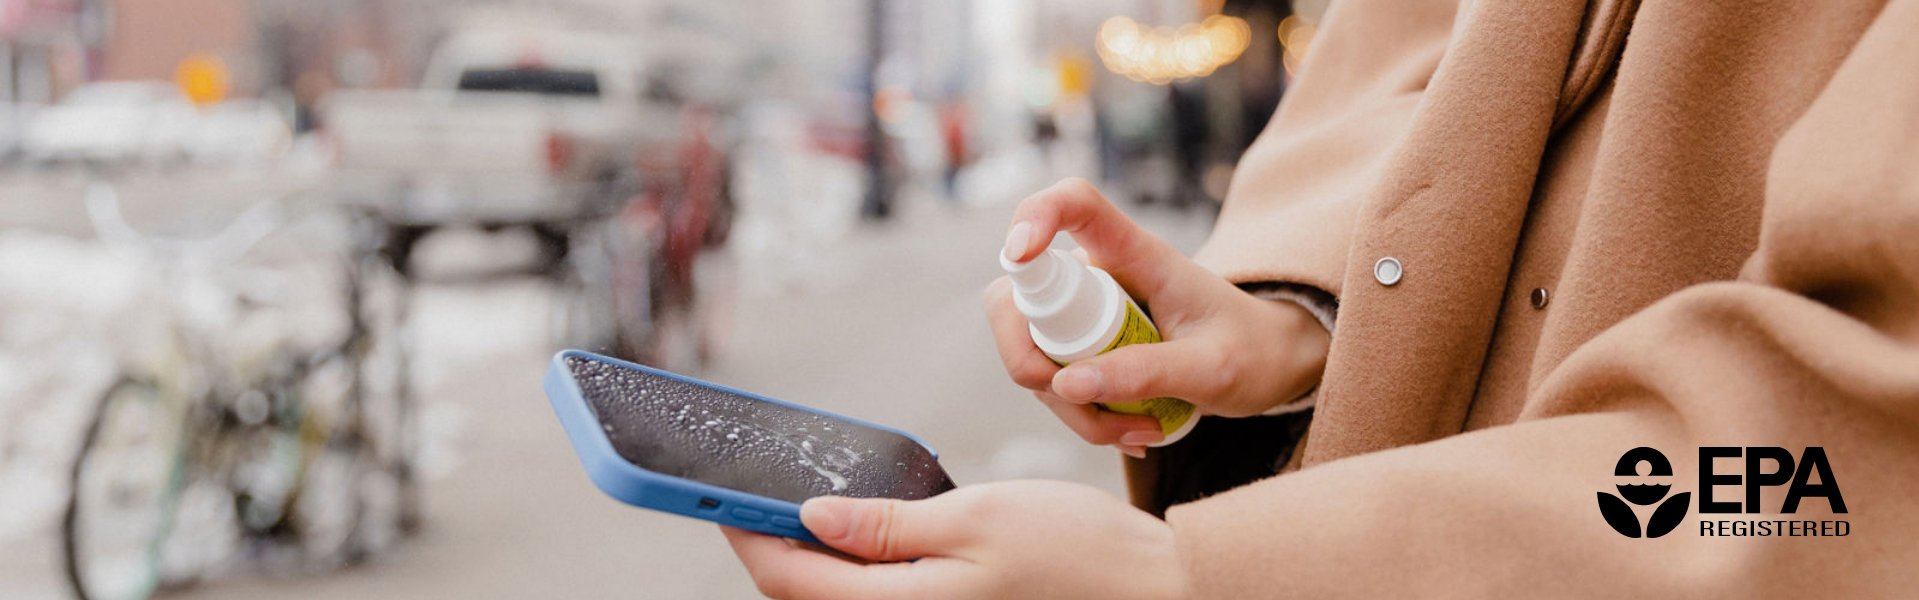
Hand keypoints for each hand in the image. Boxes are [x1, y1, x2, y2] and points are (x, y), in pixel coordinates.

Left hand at [724, 481, 1187, 599]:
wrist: (1152, 589)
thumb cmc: (1077, 552)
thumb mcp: (976, 517)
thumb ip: (887, 525)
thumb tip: (813, 519)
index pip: (793, 582)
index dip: (748, 538)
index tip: (720, 500)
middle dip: (772, 555)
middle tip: (750, 502)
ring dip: (812, 568)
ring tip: (797, 515)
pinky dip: (855, 574)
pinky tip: (860, 538)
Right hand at [984, 179, 1329, 455]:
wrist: (1270, 364)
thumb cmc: (1251, 350)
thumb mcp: (1211, 367)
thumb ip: (1145, 371)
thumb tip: (1064, 382)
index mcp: (1136, 252)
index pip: (1073, 204)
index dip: (1034, 216)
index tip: (1020, 253)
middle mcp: (1099, 274)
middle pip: (1018, 295)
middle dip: (1030, 359)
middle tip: (1081, 399)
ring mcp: (1083, 311)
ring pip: (1029, 352)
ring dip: (1069, 405)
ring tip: (1140, 431)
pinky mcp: (1081, 346)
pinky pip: (1051, 382)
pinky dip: (1081, 416)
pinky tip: (1132, 431)